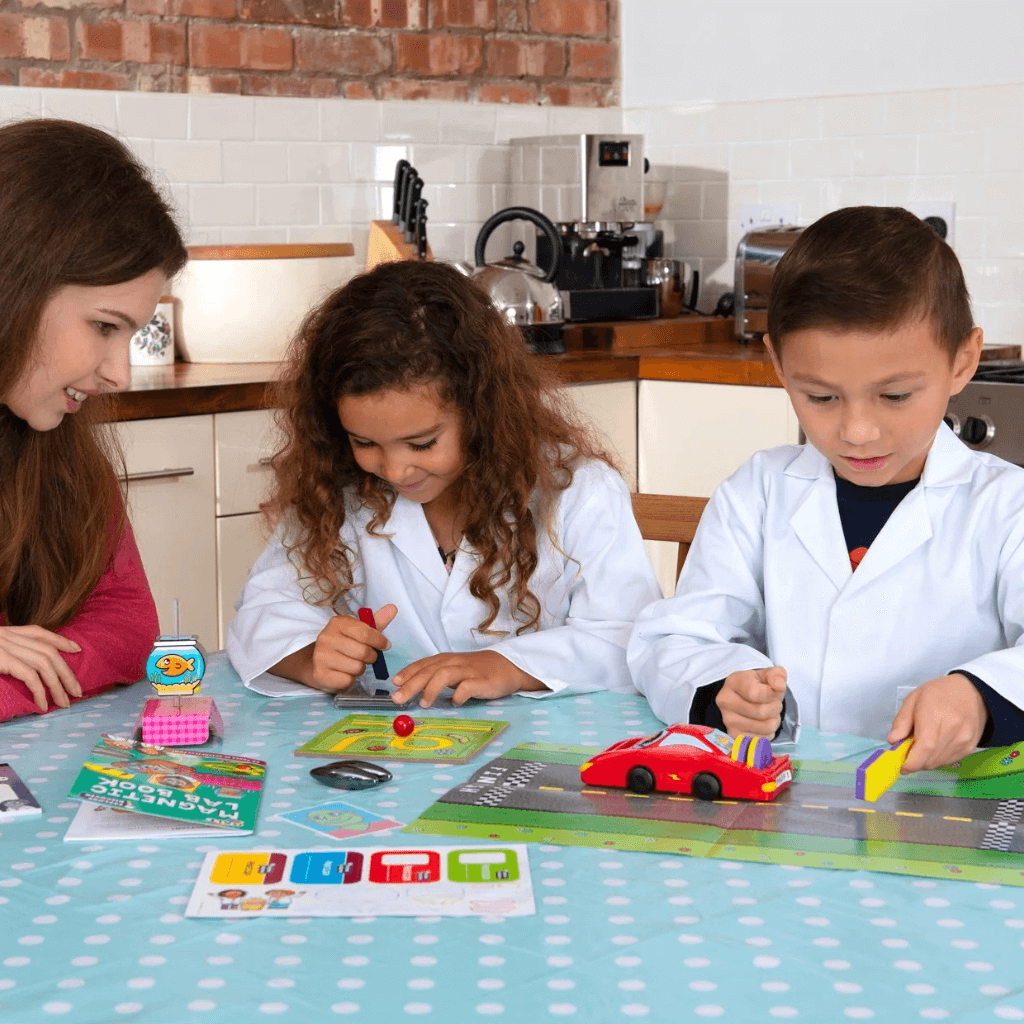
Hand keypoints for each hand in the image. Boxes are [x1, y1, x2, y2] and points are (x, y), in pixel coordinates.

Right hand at [0, 624, 81, 711]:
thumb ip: (7, 657)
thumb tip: (22, 670)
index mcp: (5, 633)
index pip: (37, 632)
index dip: (59, 640)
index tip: (76, 649)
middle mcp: (6, 635)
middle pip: (47, 651)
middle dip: (66, 672)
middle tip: (77, 691)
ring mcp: (4, 646)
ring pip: (44, 663)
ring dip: (58, 685)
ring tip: (64, 703)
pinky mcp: (1, 659)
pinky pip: (29, 676)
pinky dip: (40, 691)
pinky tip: (43, 705)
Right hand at [305, 604, 397, 693]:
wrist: (318, 661)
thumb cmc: (344, 643)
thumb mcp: (359, 629)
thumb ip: (376, 621)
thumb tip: (393, 608)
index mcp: (337, 623)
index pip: (365, 633)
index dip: (379, 641)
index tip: (385, 645)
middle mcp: (326, 638)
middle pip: (363, 652)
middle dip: (371, 657)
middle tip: (368, 656)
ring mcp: (321, 657)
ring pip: (357, 668)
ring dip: (360, 668)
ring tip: (354, 663)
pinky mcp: (321, 675)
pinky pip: (348, 680)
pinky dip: (351, 679)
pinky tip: (344, 673)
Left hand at [392, 650, 547, 707]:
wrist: (508, 666)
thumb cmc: (478, 670)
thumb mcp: (455, 669)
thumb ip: (436, 677)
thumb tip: (412, 691)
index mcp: (447, 660)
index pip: (424, 664)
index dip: (408, 672)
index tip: (395, 682)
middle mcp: (455, 663)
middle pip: (429, 670)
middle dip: (411, 683)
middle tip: (398, 698)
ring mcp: (468, 671)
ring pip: (444, 675)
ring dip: (431, 688)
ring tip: (423, 703)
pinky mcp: (482, 681)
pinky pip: (467, 687)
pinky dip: (458, 695)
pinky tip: (454, 703)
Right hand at [716, 665, 786, 737]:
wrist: (745, 697)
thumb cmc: (759, 685)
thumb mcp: (769, 674)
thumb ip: (777, 675)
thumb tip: (779, 685)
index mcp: (733, 682)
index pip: (756, 693)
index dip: (772, 694)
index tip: (775, 690)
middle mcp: (726, 702)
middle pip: (762, 712)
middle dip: (776, 708)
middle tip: (774, 703)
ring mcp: (728, 721)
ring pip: (765, 727)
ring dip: (774, 721)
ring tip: (769, 713)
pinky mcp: (735, 736)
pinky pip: (763, 739)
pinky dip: (768, 732)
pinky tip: (762, 723)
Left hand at [889, 673, 987, 772]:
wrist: (972, 692)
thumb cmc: (940, 693)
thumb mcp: (913, 699)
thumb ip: (901, 721)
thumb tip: (893, 741)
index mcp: (935, 718)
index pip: (924, 749)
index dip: (910, 763)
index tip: (900, 765)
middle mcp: (952, 733)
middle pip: (930, 760)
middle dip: (914, 762)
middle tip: (907, 752)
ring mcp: (963, 742)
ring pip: (938, 763)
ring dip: (925, 761)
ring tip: (921, 745)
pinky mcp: (969, 748)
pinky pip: (949, 761)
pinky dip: (937, 759)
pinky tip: (934, 746)